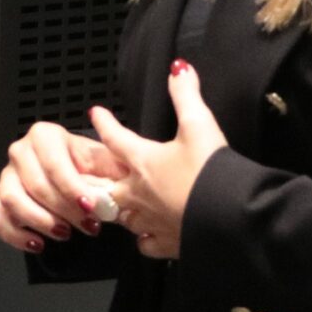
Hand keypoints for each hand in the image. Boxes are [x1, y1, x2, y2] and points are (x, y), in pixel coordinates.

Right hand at [0, 122, 128, 253]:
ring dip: (39, 221)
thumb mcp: (109, 162)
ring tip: (64, 233)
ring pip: (11, 200)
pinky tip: (38, 243)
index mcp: (46, 136)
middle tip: (87, 225)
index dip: (72, 188)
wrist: (80, 183)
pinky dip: (15, 235)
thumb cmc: (94, 171)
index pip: (54, 163)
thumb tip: (119, 169)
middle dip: (64, 210)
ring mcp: (7, 176)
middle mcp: (21, 152)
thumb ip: (115, 165)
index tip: (90, 206)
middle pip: (35, 184)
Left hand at [86, 60, 227, 259]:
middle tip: (84, 174)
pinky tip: (145, 234)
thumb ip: (186, 95)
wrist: (228, 217)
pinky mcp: (165, 243)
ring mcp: (149, 220)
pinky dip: (142, 238)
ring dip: (115, 208)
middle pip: (104, 186)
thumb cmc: (211, 171)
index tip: (95, 114)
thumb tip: (179, 68)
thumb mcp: (200, 125)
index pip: (115, 138)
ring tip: (113, 204)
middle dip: (93, 179)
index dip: (105, 123)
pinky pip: (144, 243)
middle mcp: (138, 193)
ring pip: (119, 216)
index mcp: (143, 161)